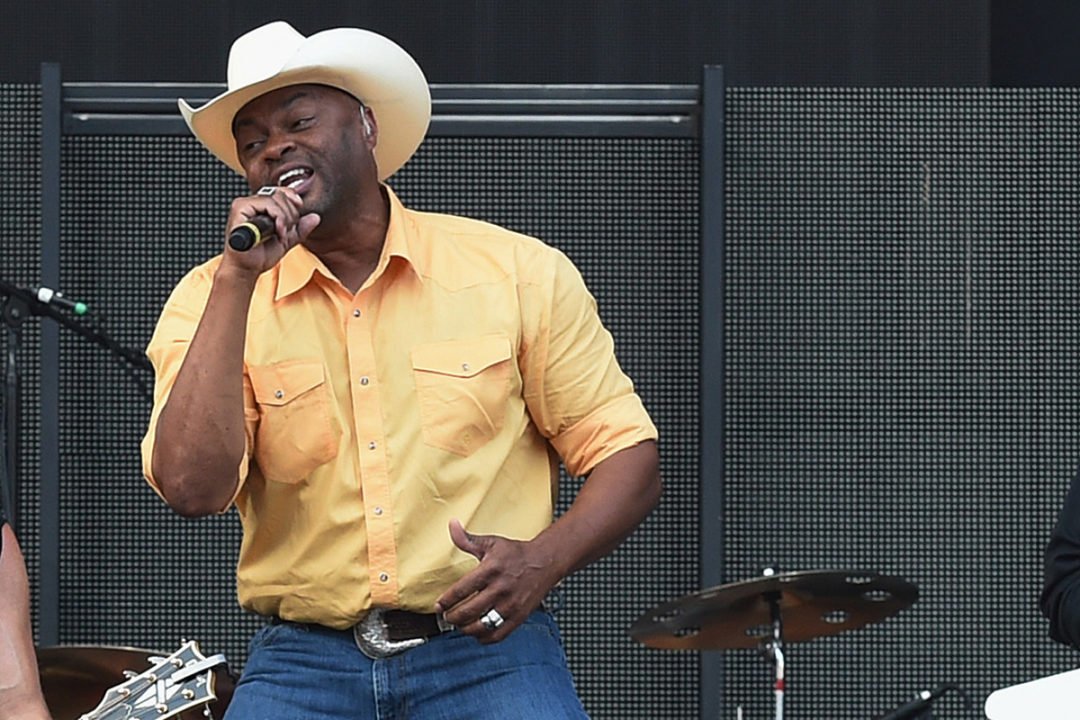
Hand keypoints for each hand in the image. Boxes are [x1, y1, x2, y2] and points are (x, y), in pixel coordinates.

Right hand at [221, 186, 320, 275]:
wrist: (246, 269)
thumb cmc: (260, 255)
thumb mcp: (286, 241)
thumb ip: (300, 229)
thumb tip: (315, 217)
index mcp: (261, 208)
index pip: (280, 191)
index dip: (292, 197)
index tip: (299, 206)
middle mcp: (252, 203)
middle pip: (280, 194)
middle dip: (290, 214)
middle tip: (286, 231)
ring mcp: (245, 204)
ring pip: (274, 198)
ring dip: (284, 218)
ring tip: (281, 234)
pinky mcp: (240, 208)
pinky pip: (265, 204)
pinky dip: (277, 217)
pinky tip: (277, 231)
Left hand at [435, 519, 563, 643]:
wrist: (545, 562)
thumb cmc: (516, 553)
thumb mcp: (491, 543)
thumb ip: (467, 539)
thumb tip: (452, 525)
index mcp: (491, 570)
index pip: (461, 590)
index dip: (446, 601)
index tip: (439, 606)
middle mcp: (501, 589)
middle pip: (468, 611)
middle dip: (452, 617)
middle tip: (447, 616)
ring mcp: (511, 605)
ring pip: (481, 626)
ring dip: (465, 629)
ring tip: (460, 624)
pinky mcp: (519, 617)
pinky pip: (497, 635)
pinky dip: (483, 637)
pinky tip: (478, 631)